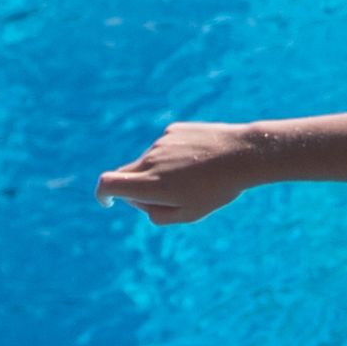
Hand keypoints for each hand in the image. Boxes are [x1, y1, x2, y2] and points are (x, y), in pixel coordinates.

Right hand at [96, 120, 266, 226]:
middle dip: (135, 189)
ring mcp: (161, 142)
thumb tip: (139, 203)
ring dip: (160, 173)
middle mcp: (151, 160)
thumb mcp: (189, 214)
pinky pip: (164, 148)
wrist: (243, 153)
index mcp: (152, 185)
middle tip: (166, 198)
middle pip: (126, 175)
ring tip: (195, 178)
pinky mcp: (173, 130)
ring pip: (148, 162)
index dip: (102, 195)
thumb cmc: (217, 190)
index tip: (108, 202)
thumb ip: (157, 215)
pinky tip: (199, 160)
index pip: (107, 184)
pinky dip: (173, 158)